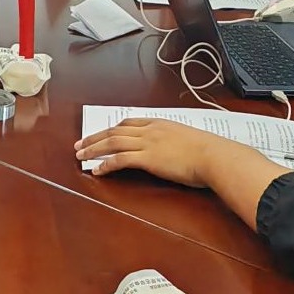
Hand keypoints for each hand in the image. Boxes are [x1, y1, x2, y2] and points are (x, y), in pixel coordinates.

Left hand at [75, 118, 237, 186]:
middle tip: (80, 144)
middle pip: (115, 131)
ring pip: (113, 143)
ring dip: (94, 149)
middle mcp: (150, 130)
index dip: (111, 129)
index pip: (128, 123)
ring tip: (81, 156)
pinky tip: (97, 170)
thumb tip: (174, 149)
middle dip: (95, 137)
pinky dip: (106, 164)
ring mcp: (148, 143)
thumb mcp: (188, 140)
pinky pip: (120, 159)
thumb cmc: (208, 151)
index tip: (101, 133)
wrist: (213, 156)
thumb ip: (175, 141)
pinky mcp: (147, 158)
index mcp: (159, 123)